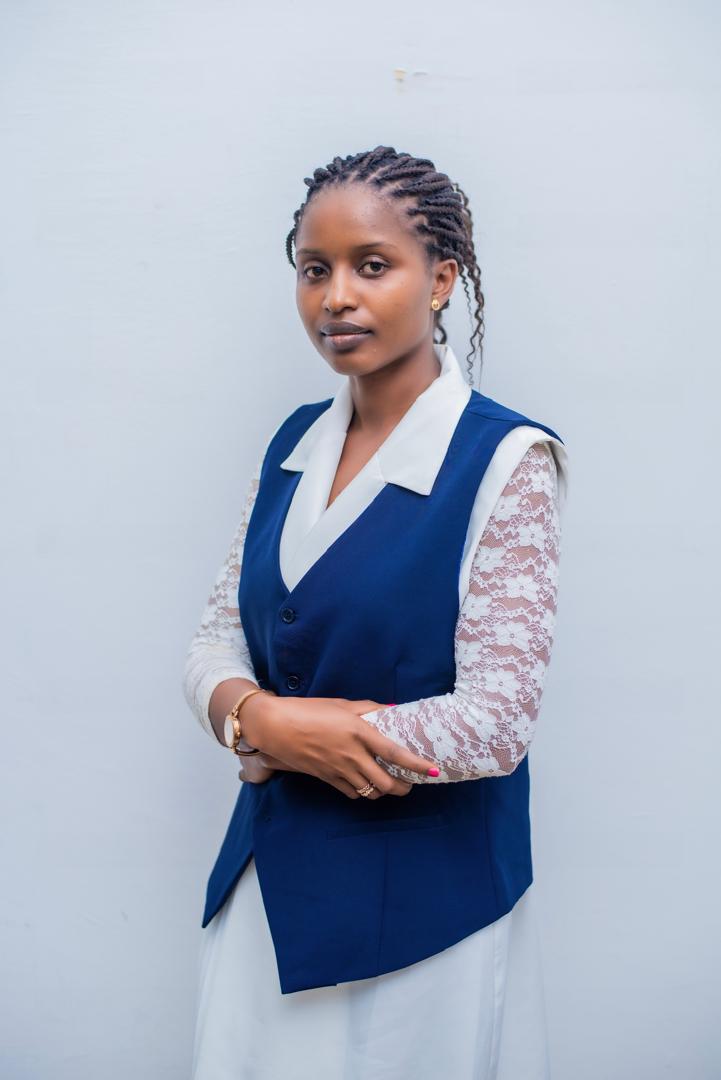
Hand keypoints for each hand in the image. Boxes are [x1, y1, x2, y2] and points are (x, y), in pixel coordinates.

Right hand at [240, 693, 438, 800]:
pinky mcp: (327, 778)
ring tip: (391, 785)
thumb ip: (369, 709)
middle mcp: (352, 755)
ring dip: (384, 792)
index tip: (433, 771)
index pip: (395, 753)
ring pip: (371, 792)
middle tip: (411, 784)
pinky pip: (352, 793)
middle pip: (386, 783)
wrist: (276, 726)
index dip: (417, 765)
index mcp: (359, 732)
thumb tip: (391, 710)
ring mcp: (339, 769)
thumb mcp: (342, 704)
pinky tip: (366, 785)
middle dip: (404, 787)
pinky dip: (363, 793)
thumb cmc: (309, 710)